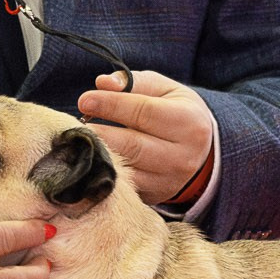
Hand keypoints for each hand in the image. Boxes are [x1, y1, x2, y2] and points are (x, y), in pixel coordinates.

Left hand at [76, 70, 215, 204]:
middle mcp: (182, 155)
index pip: (143, 112)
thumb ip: (134, 82)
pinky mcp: (155, 196)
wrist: (203, 154)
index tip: (84, 100)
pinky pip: (124, 186)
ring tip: (78, 142)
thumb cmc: (178, 114)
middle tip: (75, 125)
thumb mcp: (166, 90)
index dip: (110, 105)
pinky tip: (90, 161)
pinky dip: (105, 172)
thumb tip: (102, 82)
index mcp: (188, 122)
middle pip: (132, 145)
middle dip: (100, 134)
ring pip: (126, 169)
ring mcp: (169, 180)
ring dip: (99, 155)